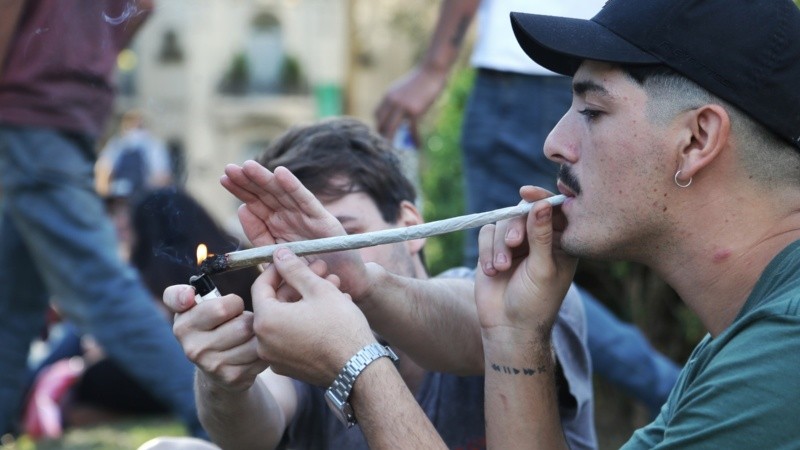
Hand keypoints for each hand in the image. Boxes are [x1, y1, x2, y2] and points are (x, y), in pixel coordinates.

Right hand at [163, 285, 267, 391]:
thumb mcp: (189, 309)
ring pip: (255, 341)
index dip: (233, 303)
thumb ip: (179, 295)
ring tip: (248, 335)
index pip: (220, 308)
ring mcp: (212, 366)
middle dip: (249, 318)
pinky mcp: (231, 378)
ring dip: (258, 335)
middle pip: (243, 324)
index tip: (233, 306)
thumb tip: (187, 295)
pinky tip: (252, 351)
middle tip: (242, 321)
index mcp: (184, 325)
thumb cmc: (206, 327)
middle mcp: (193, 348)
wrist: (213, 369)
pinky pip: (261, 357)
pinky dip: (263, 352)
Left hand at [220, 161, 370, 298]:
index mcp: (277, 224)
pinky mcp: (324, 220)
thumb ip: (259, 235)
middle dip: (248, 181)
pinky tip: (280, 174)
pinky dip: (294, 187)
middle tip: (230, 169)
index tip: (224, 179)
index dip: (241, 190)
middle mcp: (291, 216)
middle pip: (267, 194)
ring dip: (265, 179)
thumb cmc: (310, 273)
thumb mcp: (276, 257)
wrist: (343, 286)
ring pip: (283, 193)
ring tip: (248, 167)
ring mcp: (307, 216)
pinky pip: (306, 201)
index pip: (256, 202)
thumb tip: (242, 209)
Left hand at [251, 248, 375, 386]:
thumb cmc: (340, 327)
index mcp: (265, 320)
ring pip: (287, 320)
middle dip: (299, 284)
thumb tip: (279, 255)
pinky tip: (330, 311)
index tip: (291, 260)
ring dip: (307, 301)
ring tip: (334, 288)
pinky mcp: (289, 367)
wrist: (358, 369)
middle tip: (321, 271)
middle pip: (276, 303)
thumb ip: (294, 269)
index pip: (260, 286)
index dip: (277, 269)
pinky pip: (293, 337)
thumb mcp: (318, 289)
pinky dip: (306, 322)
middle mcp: (263, 342)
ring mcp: (275, 358)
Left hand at [374, 66, 447, 141]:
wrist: (431, 71)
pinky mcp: (414, 111)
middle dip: (383, 137)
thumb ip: (398, 100)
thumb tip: (399, 116)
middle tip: (387, 148)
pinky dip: (414, 139)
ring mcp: (402, 107)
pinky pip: (411, 130)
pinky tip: (417, 146)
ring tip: (396, 151)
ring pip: (392, 129)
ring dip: (393, 141)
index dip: (379, 126)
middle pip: (382, 124)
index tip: (384, 134)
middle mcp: (392, 102)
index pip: (377, 114)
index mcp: (388, 96)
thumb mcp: (403, 89)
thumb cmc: (420, 80)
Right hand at [474, 187, 576, 338]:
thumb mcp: (543, 269)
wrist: (508, 328)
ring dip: (498, 245)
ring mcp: (516, 244)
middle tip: (513, 245)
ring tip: (501, 268)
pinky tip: (491, 271)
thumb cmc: (535, 303)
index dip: (541, 198)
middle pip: (523, 212)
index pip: (554, 211)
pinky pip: (486, 233)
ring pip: (502, 223)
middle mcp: (539, 240)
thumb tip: (541, 204)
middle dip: (515, 227)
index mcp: (561, 243)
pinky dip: (486, 251)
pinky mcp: (493, 250)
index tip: (526, 193)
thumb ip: (542, 236)